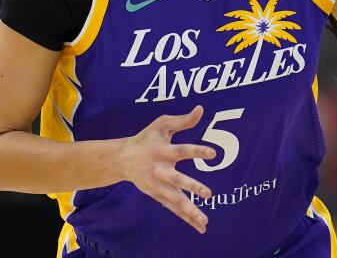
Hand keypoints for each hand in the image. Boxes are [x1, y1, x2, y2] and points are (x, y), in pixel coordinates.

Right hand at [118, 105, 215, 233]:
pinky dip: (186, 218)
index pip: (182, 151)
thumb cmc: (146, 138)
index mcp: (162, 151)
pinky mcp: (157, 195)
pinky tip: (200, 226)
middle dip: (192, 187)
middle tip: (208, 194)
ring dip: (190, 210)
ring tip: (205, 221)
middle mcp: (160, 170)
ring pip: (175, 200)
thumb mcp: (162, 125)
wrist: (122, 159)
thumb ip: (182, 120)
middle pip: (177, 180)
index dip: (197, 151)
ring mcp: (158, 185)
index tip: (213, 153)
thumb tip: (201, 109)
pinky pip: (173, 208)